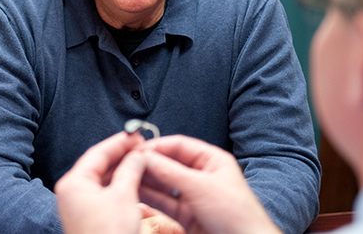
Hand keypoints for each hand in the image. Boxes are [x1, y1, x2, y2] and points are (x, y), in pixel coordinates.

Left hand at [55, 131, 146, 233]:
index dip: (119, 142)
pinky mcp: (86, 217)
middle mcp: (71, 192)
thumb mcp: (124, 196)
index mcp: (74, 182)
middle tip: (140, 147)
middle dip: (120, 156)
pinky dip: (117, 186)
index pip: (98, 152)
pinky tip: (132, 183)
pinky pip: (102, 194)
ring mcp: (77, 205)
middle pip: (98, 165)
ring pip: (101, 180)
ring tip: (139, 163)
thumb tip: (137, 155)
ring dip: (120, 171)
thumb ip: (130, 170)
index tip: (135, 135)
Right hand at [137, 135, 280, 233]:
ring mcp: (193, 196)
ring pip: (164, 185)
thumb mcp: (200, 187)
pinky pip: (164, 203)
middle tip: (126, 165)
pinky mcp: (186, 216)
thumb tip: (146, 157)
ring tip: (126, 179)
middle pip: (168, 164)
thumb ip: (170, 171)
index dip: (156, 146)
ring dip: (146, 182)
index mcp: (212, 161)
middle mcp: (202, 176)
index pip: (179, 146)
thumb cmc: (236, 215)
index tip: (135, 150)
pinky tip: (136, 195)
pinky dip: (150, 199)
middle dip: (148, 165)